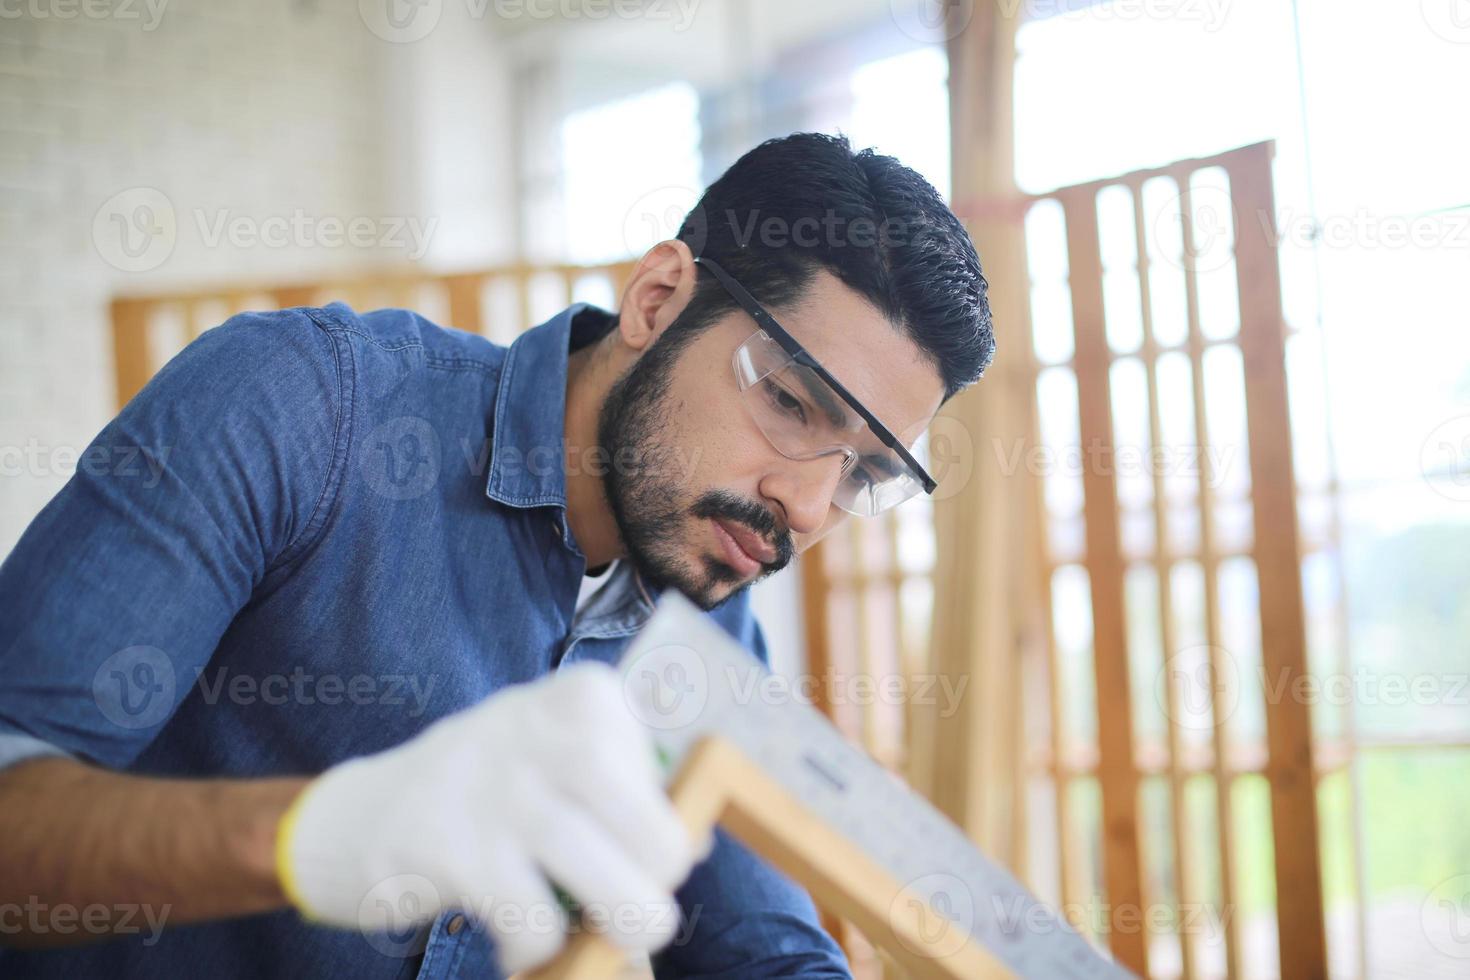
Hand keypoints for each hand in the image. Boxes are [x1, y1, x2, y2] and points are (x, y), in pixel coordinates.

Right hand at [275, 662, 702, 973]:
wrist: (353, 818)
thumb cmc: (482, 792)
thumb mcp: (553, 758)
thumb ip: (625, 788)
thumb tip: (695, 843)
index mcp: (581, 697)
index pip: (672, 765)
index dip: (668, 817)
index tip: (636, 837)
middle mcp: (543, 730)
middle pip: (655, 831)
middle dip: (658, 880)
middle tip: (635, 897)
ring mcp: (499, 790)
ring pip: (612, 883)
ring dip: (619, 924)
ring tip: (601, 932)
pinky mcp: (458, 853)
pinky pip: (538, 923)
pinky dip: (538, 949)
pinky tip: (518, 941)